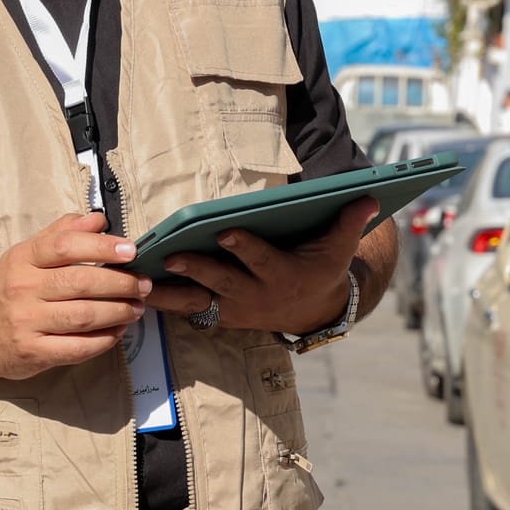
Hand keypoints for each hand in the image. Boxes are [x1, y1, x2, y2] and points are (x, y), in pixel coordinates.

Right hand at [0, 212, 151, 380]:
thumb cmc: (8, 289)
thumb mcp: (26, 254)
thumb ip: (61, 234)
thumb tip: (98, 219)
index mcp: (23, 258)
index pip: (65, 246)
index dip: (102, 246)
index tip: (131, 250)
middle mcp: (22, 289)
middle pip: (80, 282)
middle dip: (120, 283)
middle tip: (143, 285)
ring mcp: (26, 323)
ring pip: (83, 316)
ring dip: (118, 312)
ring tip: (137, 307)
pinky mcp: (33, 353)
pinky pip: (77, 347)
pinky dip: (103, 340)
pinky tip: (117, 331)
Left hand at [146, 197, 376, 334]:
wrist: (313, 310)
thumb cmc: (321, 268)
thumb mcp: (339, 248)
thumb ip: (349, 222)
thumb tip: (369, 195)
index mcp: (282, 275)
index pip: (260, 259)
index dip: (243, 247)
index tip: (224, 232)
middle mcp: (256, 295)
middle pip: (222, 282)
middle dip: (197, 270)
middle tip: (172, 256)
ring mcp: (235, 308)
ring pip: (198, 302)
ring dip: (170, 293)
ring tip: (143, 281)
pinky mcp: (221, 315)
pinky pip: (189, 312)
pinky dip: (166, 303)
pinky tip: (139, 291)